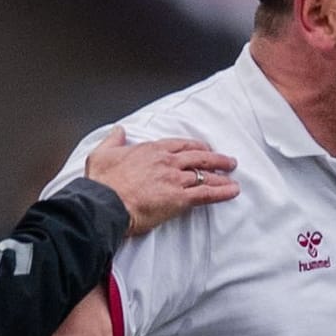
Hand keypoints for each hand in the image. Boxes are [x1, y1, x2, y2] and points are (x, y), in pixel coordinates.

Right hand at [85, 128, 240, 235]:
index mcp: (150, 150)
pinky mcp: (180, 198)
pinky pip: (206, 193)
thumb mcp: (101, 154)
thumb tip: (119, 131)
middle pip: (198, 157)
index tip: (203, 149)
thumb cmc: (101, 183)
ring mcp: (175, 179)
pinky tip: (232, 191)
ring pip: (205, 174)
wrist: (105, 204)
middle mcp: (166, 162)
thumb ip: (113, 140)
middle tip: (228, 161)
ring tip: (233, 177)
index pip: (179, 145)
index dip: (194, 147)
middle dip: (216, 159)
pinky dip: (222, 192)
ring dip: (222, 175)